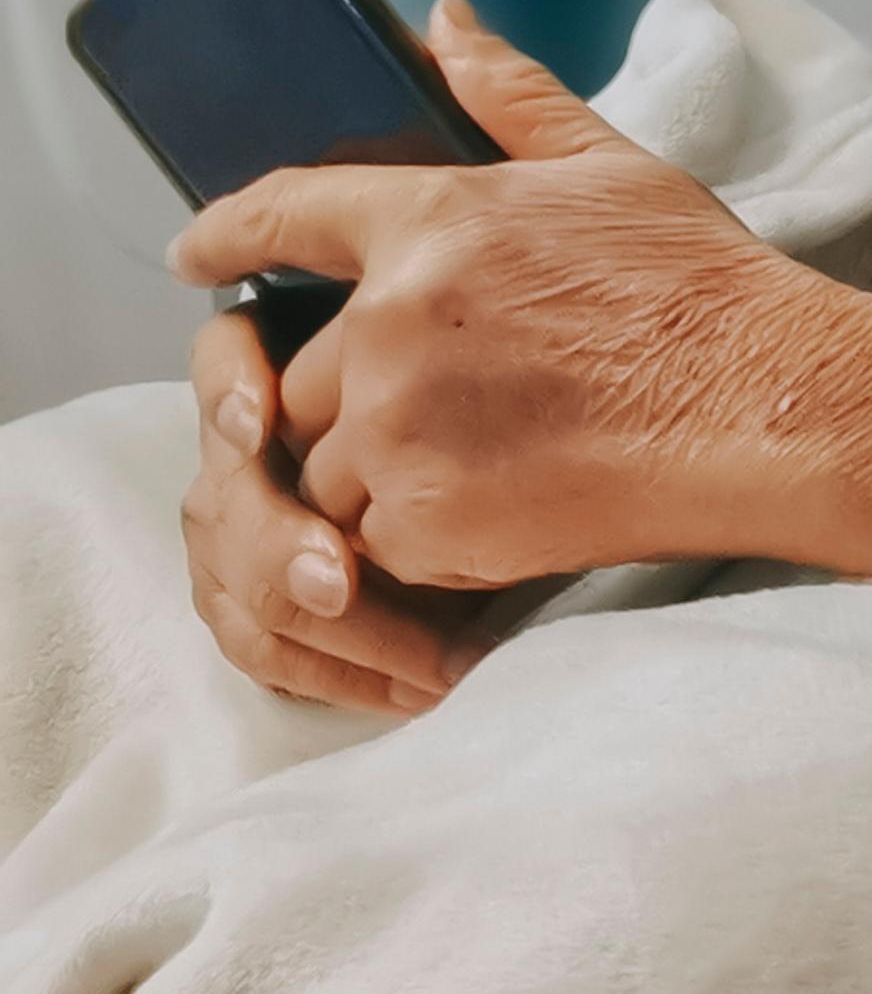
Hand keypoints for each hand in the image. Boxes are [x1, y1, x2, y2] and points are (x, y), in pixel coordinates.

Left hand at [170, 0, 871, 591]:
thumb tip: (441, 16)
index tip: (194, 256)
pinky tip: (501, 512)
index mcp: (433, 221)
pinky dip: (420, 535)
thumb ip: (509, 98)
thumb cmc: (709, 287)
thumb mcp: (614, 169)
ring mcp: (402, 428)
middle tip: (449, 407)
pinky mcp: (428, 520)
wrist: (773, 406)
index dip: (226, 237)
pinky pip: (370, 540)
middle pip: (300, 376)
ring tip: (484, 466)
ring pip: (324, 466)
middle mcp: (394, 323)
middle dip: (355, 397)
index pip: (283, 215)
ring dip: (380, 473)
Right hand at [182, 307, 501, 709]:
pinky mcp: (251, 604)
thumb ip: (419, 334)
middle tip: (337, 581)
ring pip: (242, 584)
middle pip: (228, 493)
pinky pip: (263, 649)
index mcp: (285, 375)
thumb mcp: (464, 356)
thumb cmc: (497, 415)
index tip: (262, 419)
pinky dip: (336, 673)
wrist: (523, 496)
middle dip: (277, 541)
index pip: (227, 359)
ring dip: (328, 629)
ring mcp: (237, 535)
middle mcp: (245, 457)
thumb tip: (343, 305)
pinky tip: (411, 687)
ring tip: (424, 659)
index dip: (231, 386)